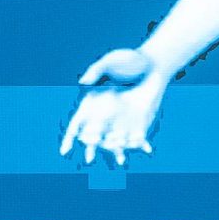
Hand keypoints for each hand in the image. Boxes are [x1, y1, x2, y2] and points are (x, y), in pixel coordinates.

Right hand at [60, 48, 166, 163]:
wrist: (153, 65)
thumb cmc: (128, 60)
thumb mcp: (112, 62)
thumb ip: (97, 71)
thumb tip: (83, 82)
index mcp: (94, 102)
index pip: (77, 123)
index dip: (70, 137)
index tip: (64, 150)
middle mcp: (107, 116)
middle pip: (95, 137)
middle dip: (91, 148)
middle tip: (89, 159)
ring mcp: (124, 121)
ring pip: (116, 141)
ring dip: (117, 150)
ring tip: (119, 159)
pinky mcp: (140, 123)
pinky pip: (137, 139)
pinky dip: (139, 145)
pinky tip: (144, 149)